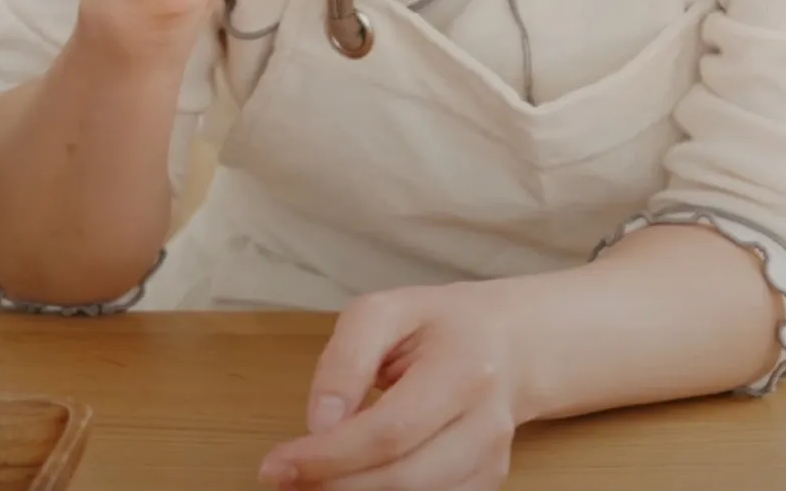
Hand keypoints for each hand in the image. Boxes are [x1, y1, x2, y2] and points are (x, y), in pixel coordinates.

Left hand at [259, 285, 527, 490]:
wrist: (508, 343)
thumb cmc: (436, 325)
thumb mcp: (382, 312)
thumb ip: (345, 362)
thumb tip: (320, 424)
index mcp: (463, 369)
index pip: (390, 431)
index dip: (329, 456)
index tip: (277, 465)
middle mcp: (487, 421)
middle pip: (404, 478)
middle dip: (335, 485)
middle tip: (287, 477)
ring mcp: (492, 458)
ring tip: (313, 479)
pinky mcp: (487, 480)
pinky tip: (350, 481)